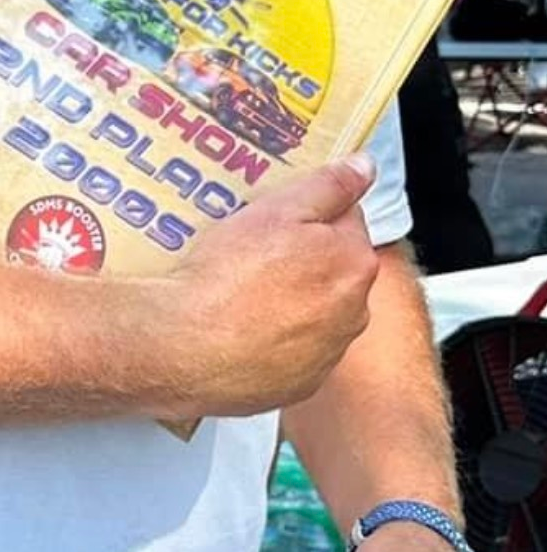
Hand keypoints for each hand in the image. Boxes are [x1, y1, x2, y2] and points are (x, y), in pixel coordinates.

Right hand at [164, 155, 379, 415]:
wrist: (187, 347)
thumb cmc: (229, 275)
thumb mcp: (277, 210)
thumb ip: (329, 186)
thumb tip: (364, 167)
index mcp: (353, 262)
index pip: (345, 219)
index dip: (307, 213)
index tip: (276, 217)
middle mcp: (353, 311)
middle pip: (332, 267)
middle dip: (301, 257)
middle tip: (252, 250)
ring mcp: (328, 352)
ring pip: (315, 309)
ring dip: (290, 298)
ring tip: (241, 289)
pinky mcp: (301, 383)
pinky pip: (295, 349)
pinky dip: (276, 336)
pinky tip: (241, 325)